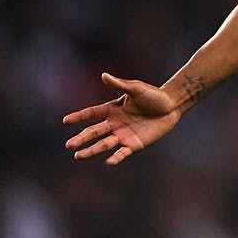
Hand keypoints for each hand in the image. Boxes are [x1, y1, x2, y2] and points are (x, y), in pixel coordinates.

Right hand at [63, 72, 180, 164]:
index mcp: (113, 109)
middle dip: (82, 138)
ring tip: (78, 156)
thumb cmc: (154, 95)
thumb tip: (104, 75)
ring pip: (104, 144)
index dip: (79, 117)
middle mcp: (115, 123)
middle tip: (69, 145)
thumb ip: (120, 84)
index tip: (66, 121)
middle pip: (94, 132)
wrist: (172, 106)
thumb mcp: (137, 88)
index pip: (93, 113)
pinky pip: (122, 153)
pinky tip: (108, 162)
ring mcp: (124, 135)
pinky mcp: (134, 144)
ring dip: (91, 150)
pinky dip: (116, 158)